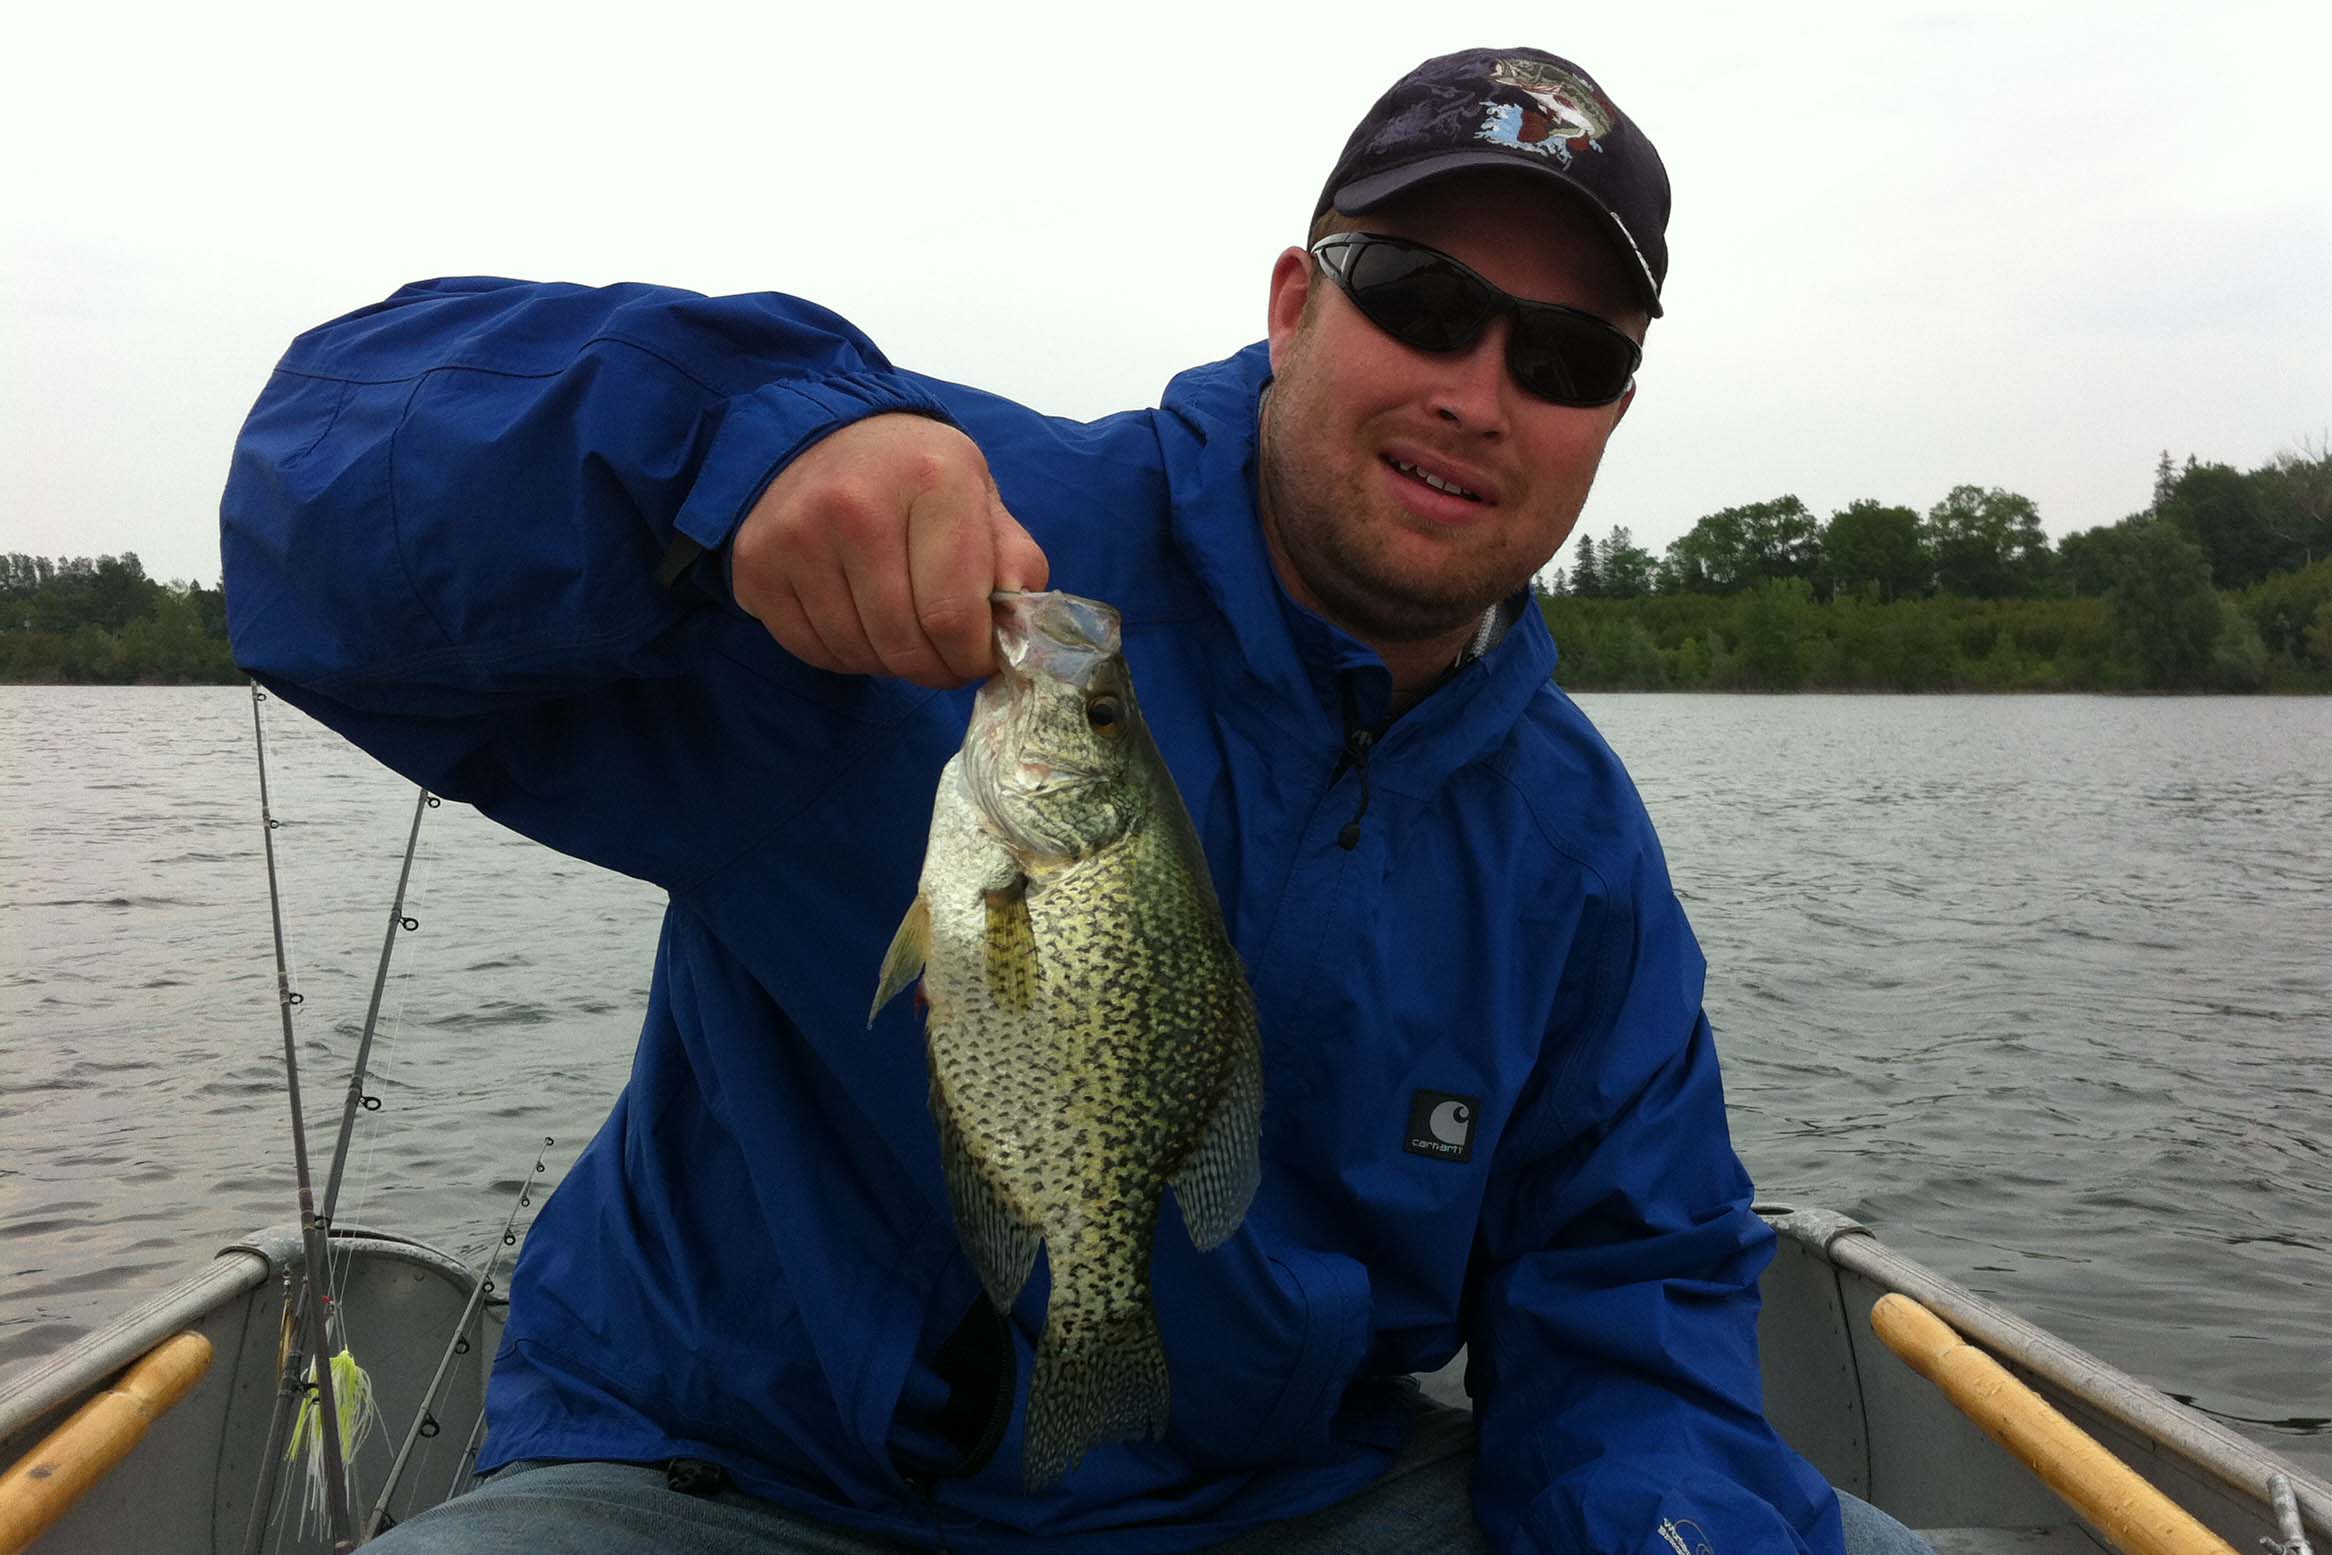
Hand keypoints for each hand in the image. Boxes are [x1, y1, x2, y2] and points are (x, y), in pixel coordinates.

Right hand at [730, 414, 1048, 687]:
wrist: (822, 434)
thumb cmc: (915, 477)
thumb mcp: (980, 498)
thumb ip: (1014, 562)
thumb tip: (1020, 632)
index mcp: (932, 480)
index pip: (953, 615)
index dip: (972, 658)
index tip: (977, 658)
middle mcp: (856, 504)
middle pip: (903, 644)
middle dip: (935, 669)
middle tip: (944, 659)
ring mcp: (796, 534)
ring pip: (857, 653)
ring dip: (888, 663)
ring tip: (900, 632)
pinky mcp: (755, 564)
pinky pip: (811, 650)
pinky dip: (843, 654)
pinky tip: (857, 621)